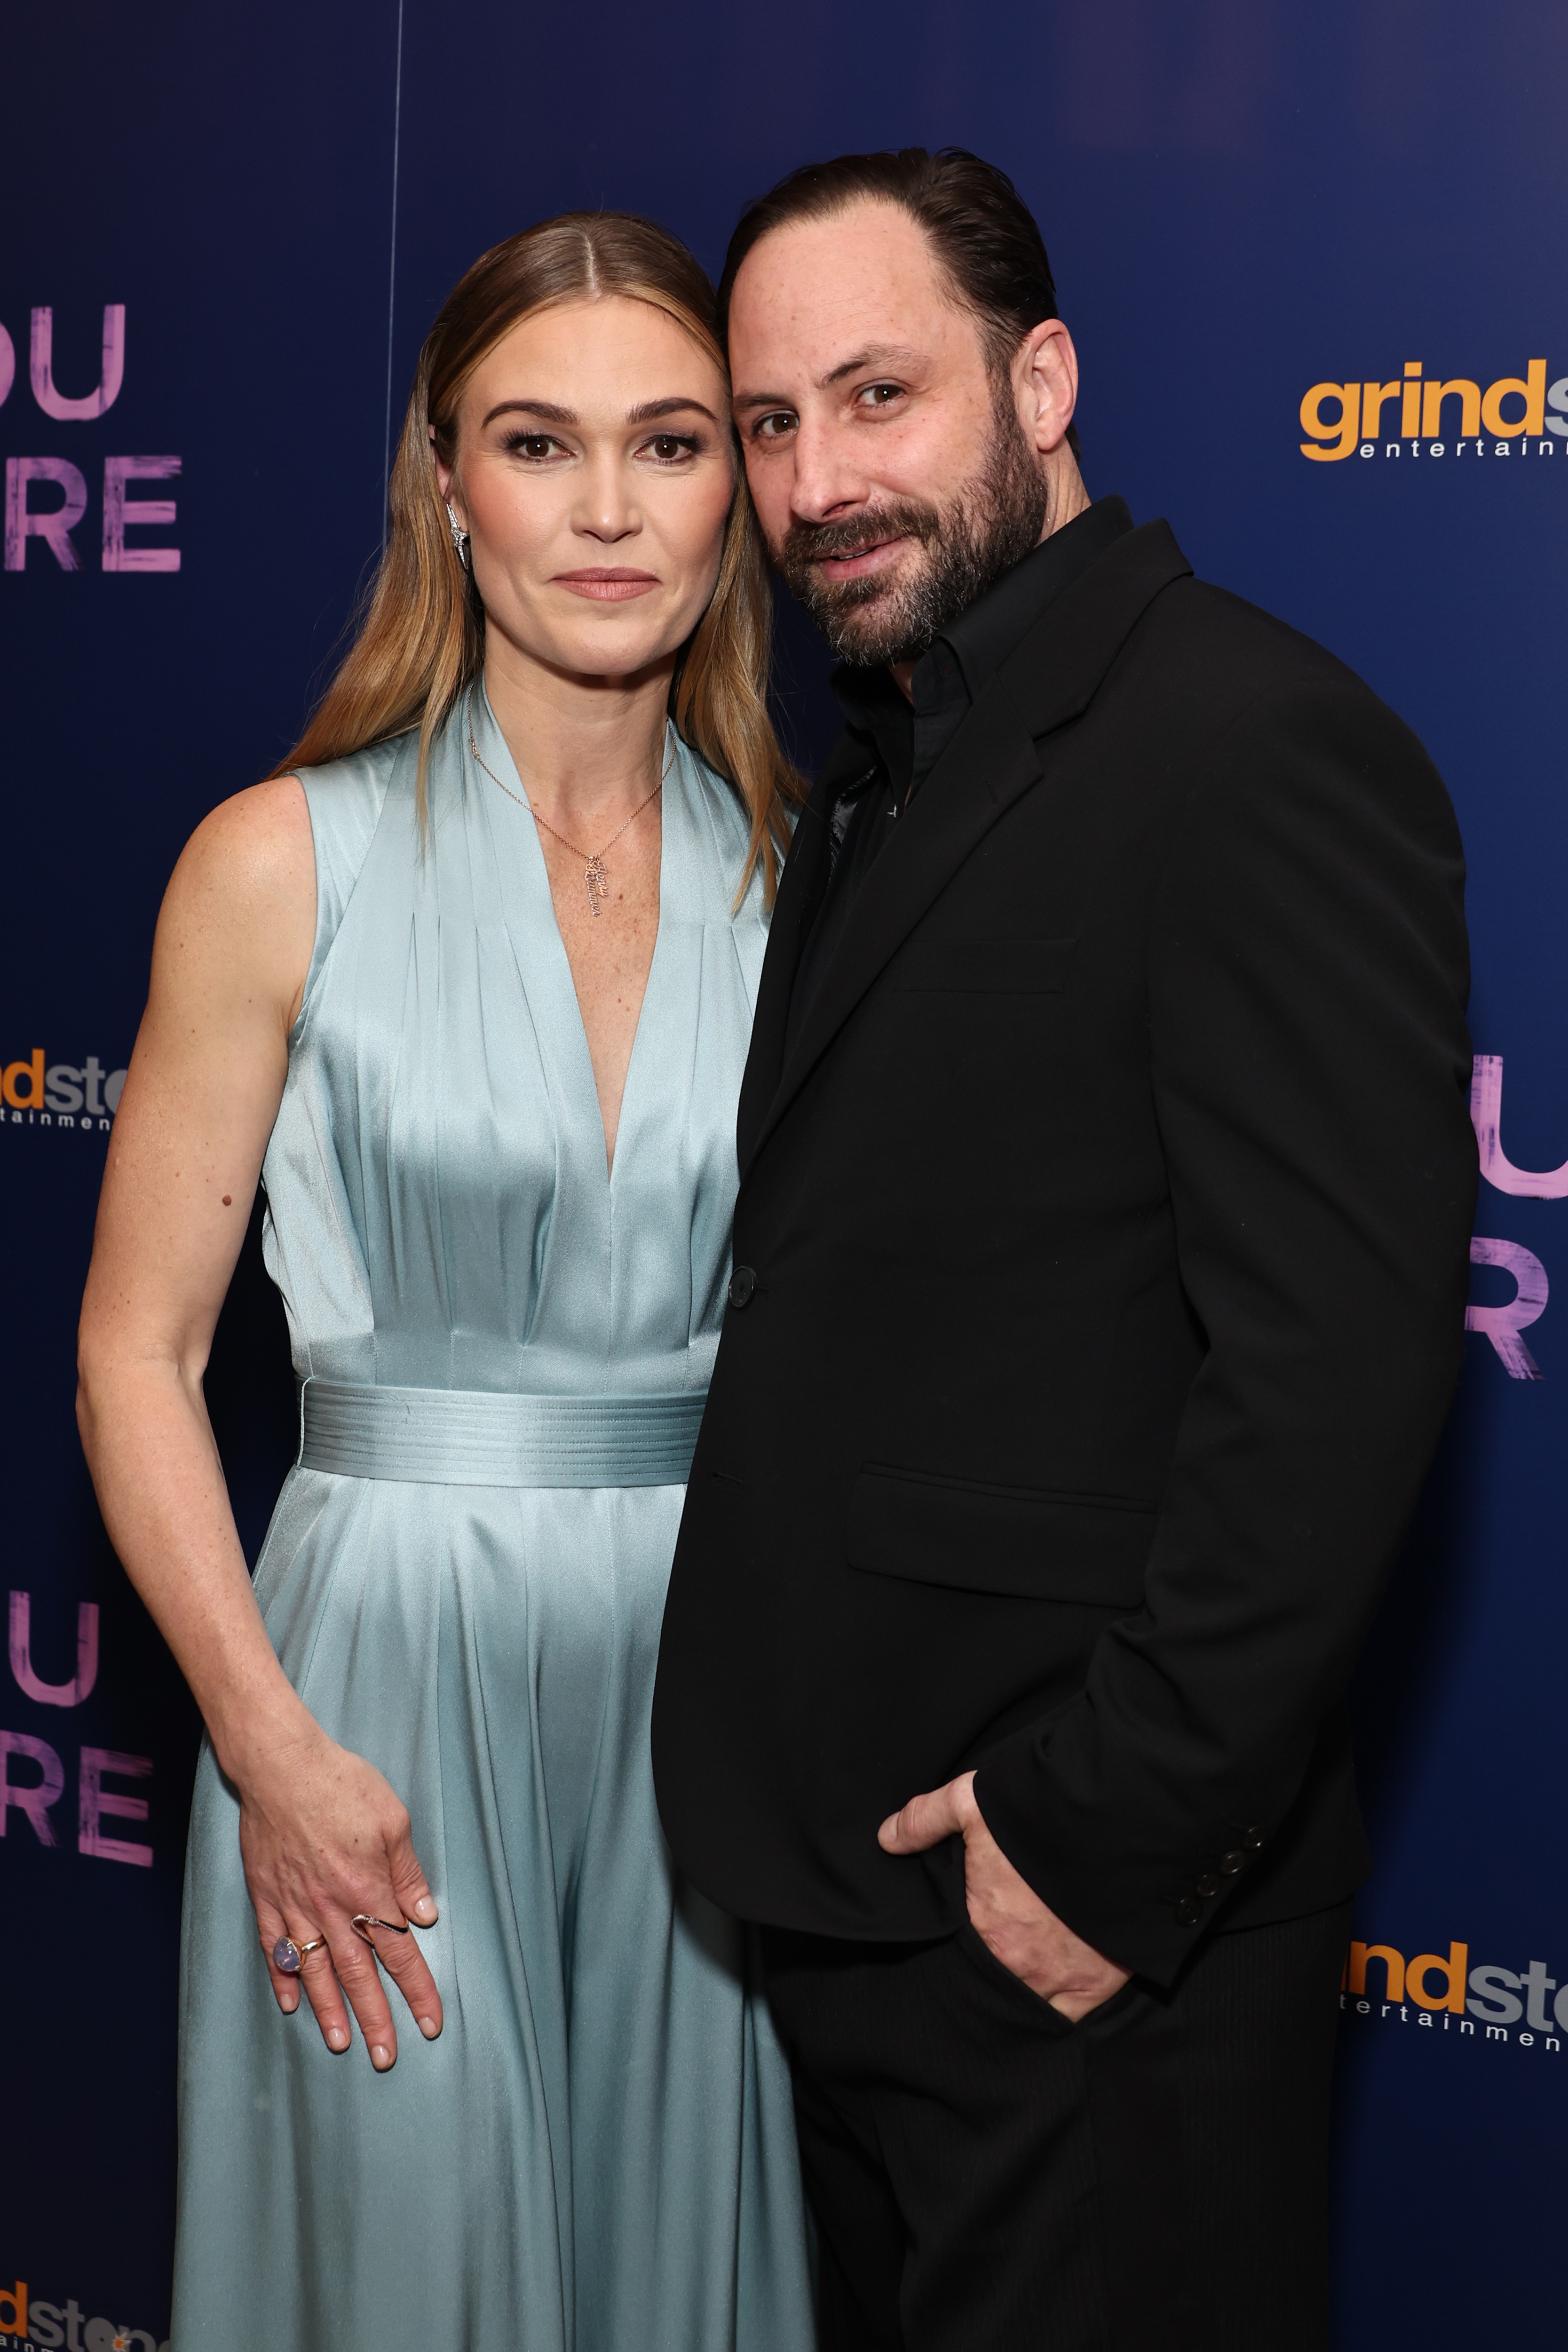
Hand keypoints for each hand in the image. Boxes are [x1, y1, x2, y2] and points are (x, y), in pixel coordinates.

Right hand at [234, 1720, 442, 2068]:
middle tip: (386, 2058)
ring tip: (340, 2045)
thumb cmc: (343, 1784)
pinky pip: (275, 1949)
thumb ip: (408, 1871)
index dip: (418, 1990)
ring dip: (330, 2011)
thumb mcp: (393, 1818)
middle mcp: (332, 1908)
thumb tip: (424, 1914)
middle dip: (375, 2019)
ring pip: (315, 1972)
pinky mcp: (267, 1897)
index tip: (430, 2024)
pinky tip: (290, 2004)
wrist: (282, 1767)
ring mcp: (296, 1906)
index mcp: (369, 1889)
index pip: (400, 1952)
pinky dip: (282, 1979)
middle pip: (359, 1975)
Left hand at [878, 1770, 1129, 2020]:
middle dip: (981, 1981)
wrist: (1114, 1826)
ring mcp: (1058, 1980)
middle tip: (983, 1963)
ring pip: (1024, 2007)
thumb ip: (924, 1820)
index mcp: (983, 1931)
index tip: (953, 1946)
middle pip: (987, 1989)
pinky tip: (1046, 1997)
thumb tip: (885, 1840)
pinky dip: (1055, 2011)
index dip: (951, 1955)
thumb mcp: (971, 1801)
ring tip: (1010, 1982)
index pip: (954, 1960)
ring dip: (1015, 1997)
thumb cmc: (1039, 1815)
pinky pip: (1066, 2017)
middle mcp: (1017, 1967)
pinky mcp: (1096, 1984)